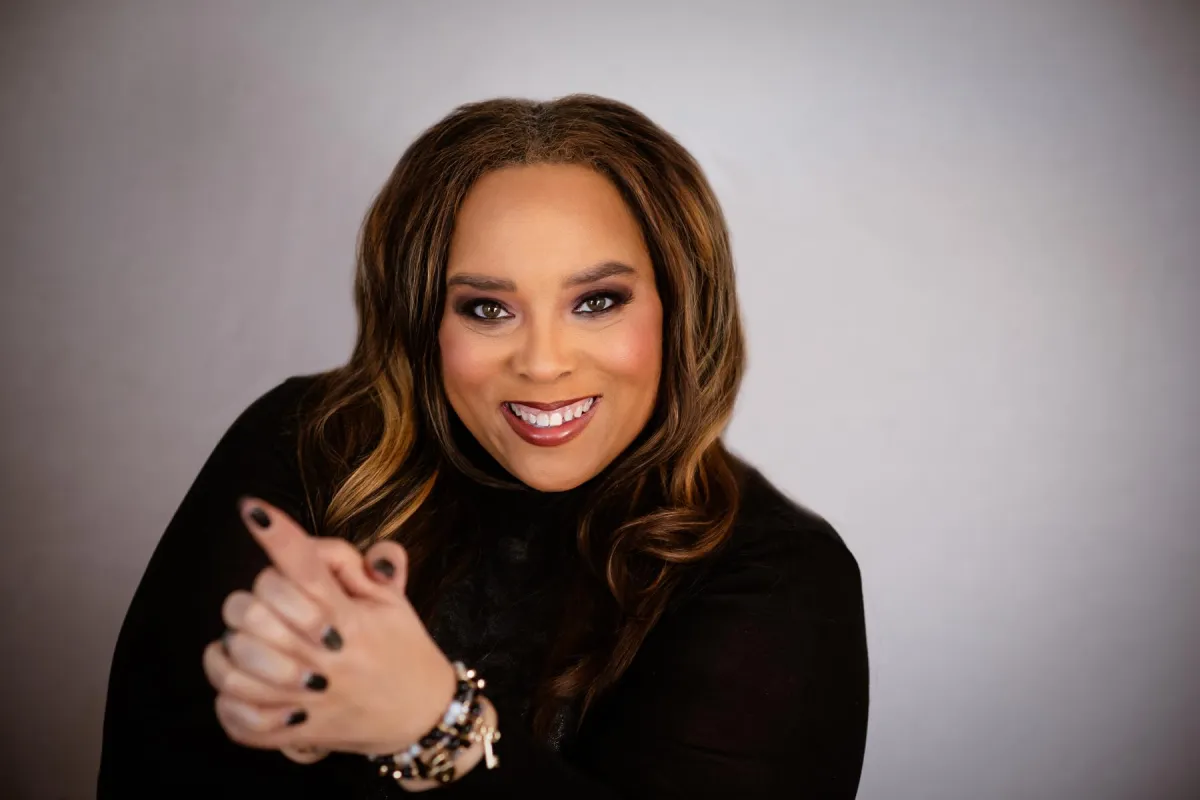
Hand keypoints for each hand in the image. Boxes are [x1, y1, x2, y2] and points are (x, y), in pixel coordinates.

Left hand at [202, 497, 456, 759]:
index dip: (277, 535)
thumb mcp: (394, 600)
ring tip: (240, 640)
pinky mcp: (298, 732)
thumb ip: (368, 563)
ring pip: (240, 666)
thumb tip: (329, 547)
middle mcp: (328, 658)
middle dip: (249, 598)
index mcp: (351, 619)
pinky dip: (227, 700)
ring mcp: (310, 699)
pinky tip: (236, 681)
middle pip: (258, 612)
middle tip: (261, 602)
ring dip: (230, 648)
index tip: (252, 509)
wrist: (422, 714)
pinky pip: (243, 721)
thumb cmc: (401, 648)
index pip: (308, 569)